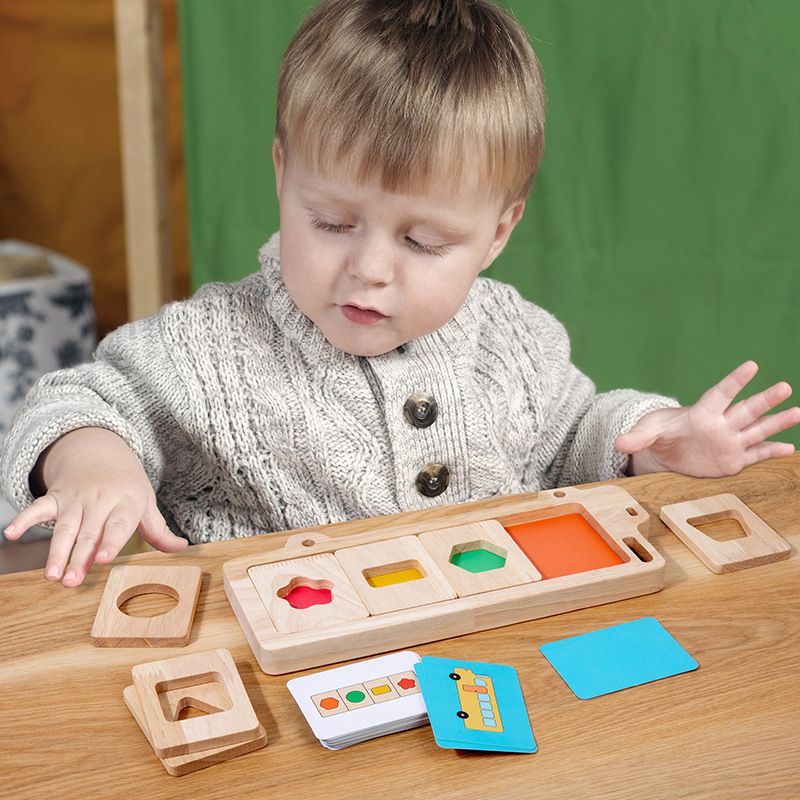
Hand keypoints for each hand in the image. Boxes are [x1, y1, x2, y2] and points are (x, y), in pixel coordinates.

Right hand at [2, 427, 186, 586]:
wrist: (101, 452)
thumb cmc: (128, 487)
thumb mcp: (146, 503)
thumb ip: (159, 530)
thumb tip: (183, 548)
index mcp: (126, 503)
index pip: (119, 525)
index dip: (111, 541)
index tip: (105, 559)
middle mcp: (100, 501)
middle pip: (88, 533)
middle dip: (79, 558)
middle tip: (71, 582)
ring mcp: (76, 499)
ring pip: (64, 527)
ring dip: (55, 551)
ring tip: (51, 576)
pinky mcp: (56, 497)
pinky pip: (38, 507)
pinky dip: (24, 519)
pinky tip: (10, 533)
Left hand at [615, 361, 799, 476]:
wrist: (668, 452)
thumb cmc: (660, 434)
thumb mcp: (647, 434)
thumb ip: (636, 438)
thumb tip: (618, 443)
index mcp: (702, 413)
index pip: (720, 393)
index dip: (734, 380)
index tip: (752, 365)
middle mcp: (721, 424)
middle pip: (746, 410)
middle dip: (764, 399)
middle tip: (784, 386)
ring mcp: (730, 441)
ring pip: (757, 430)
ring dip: (776, 422)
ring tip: (798, 411)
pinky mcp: (733, 459)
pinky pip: (755, 454)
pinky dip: (771, 452)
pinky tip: (789, 449)